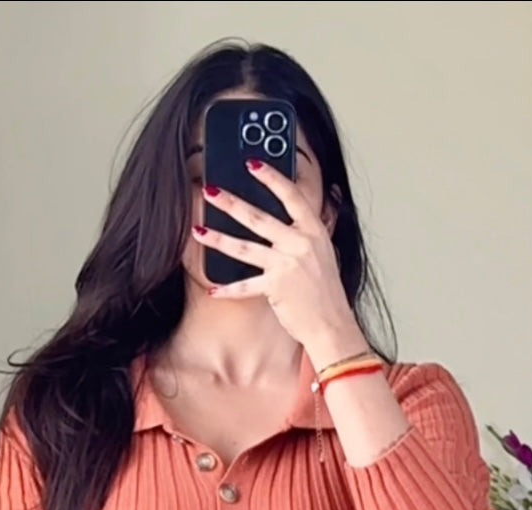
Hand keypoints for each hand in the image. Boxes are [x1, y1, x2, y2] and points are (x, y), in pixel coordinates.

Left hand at [193, 161, 363, 364]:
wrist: (332, 323)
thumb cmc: (327, 291)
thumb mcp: (325, 251)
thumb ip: (311, 229)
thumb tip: (305, 206)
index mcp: (313, 230)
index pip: (291, 195)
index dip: (271, 177)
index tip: (252, 164)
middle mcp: (300, 243)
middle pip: (259, 218)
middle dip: (231, 203)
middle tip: (210, 190)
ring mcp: (286, 265)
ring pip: (245, 248)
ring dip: (219, 238)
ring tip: (199, 230)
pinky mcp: (275, 288)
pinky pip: (246, 286)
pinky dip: (229, 289)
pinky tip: (213, 289)